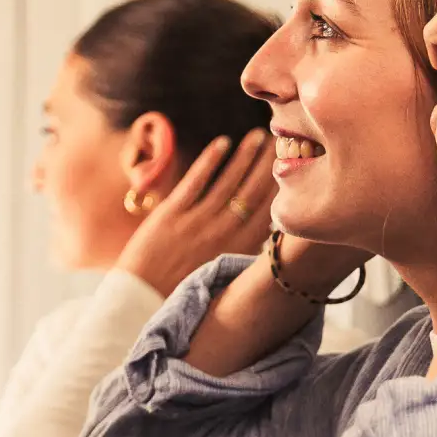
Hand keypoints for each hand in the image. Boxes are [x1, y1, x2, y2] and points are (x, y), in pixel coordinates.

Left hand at [116, 129, 277, 297]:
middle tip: (281, 140)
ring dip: (245, 156)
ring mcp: (197, 223)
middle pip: (253, 191)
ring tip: (258, 136)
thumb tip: (270, 231)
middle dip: (269, 163)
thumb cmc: (184, 287)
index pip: (269, 210)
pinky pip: (195, 182)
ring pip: (228, 182)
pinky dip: (210, 160)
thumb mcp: (223, 272)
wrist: (142, 299)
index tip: (294, 163)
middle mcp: (222, 234)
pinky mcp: (171, 215)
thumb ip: (246, 251)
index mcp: (238, 250)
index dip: (283, 184)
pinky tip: (222, 142)